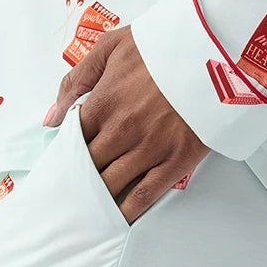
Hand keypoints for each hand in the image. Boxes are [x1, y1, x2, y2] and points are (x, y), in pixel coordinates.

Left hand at [43, 25, 209, 224]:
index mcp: (104, 102)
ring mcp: (148, 149)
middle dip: (78, 180)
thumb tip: (50, 118)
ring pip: (111, 185)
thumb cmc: (164, 45)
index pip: (72, 140)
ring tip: (88, 210)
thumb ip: (76, 81)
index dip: (65, 154)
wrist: (215, 50)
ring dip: (98, 199)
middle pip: (88, 167)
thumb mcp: (111, 47)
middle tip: (72, 192)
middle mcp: (121, 130)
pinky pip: (144, 195)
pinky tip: (117, 220)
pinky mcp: (175, 161)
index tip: (63, 163)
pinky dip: (128, 211)